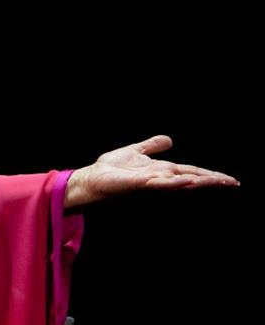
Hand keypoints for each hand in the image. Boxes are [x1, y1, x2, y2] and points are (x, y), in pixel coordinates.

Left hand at [66, 135, 239, 207]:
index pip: (192, 171)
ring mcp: (151, 182)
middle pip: (192, 177)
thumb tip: (170, 140)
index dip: (210, 174)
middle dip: (212, 180)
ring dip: (199, 182)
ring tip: (219, 182)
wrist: (92, 178)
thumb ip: (152, 146)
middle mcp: (160, 177)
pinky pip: (159, 183)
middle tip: (233, 182)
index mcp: (162, 170)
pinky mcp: (139, 184)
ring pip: (180, 182)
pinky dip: (174, 182)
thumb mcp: (136, 151)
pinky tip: (187, 181)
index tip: (230, 179)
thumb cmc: (111, 169)